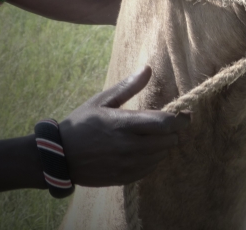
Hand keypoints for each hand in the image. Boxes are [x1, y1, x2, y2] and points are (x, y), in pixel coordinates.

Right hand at [59, 66, 189, 186]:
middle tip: (170, 124)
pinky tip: (145, 151)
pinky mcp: (124, 178)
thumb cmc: (81, 124)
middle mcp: (128, 146)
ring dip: (164, 145)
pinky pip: (150, 169)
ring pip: (161, 156)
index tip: (185, 114)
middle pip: (168, 140)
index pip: (164, 123)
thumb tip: (148, 69)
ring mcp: (126, 164)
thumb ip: (128, 86)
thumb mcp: (102, 100)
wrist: (60, 156)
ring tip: (155, 136)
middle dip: (173, 131)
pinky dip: (153, 159)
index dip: (180, 119)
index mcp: (123, 124)